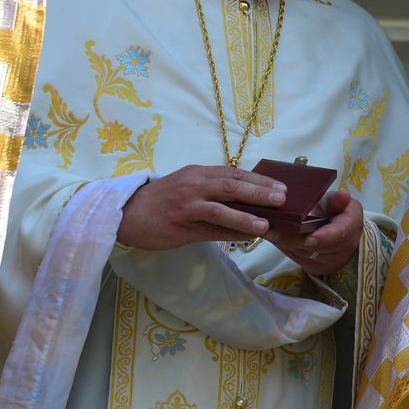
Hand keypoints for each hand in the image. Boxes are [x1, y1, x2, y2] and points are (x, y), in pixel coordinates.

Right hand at [115, 164, 284, 249]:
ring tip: (267, 223)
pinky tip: (247, 236)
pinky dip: (230, 232)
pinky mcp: (181, 225)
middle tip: (283, 198)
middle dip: (259, 191)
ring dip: (247, 214)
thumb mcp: (187, 186)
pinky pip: (210, 228)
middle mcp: (194, 185)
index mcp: (198, 173)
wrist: (126, 213)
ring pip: (222, 207)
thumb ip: (213, 189)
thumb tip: (248, 198)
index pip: (234, 172)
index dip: (258, 179)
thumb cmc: (161, 201)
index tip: (280, 185)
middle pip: (232, 184)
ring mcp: (187, 205)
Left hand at [264, 190, 361, 275]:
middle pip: (315, 246)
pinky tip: (271, 237)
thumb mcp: (337, 200)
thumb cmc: (336, 210)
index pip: (340, 233)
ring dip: (284, 242)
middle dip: (292, 238)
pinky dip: (284, 247)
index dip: (324, 236)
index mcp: (352, 224)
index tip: (309, 237)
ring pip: (303, 253)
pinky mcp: (315, 267)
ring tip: (266, 230)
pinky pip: (297, 257)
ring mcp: (329, 260)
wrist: (340, 232)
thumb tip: (343, 195)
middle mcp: (343, 247)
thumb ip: (336, 199)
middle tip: (270, 229)